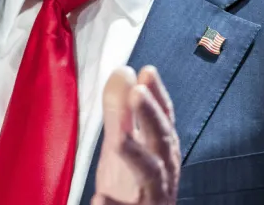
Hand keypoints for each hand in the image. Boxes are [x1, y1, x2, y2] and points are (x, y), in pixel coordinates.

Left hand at [92, 66, 179, 204]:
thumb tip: (124, 71)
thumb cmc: (132, 184)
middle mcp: (164, 170)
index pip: (163, 117)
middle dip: (151, 116)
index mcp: (162, 149)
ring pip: (151, 174)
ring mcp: (153, 195)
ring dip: (135, 154)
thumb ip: (121, 111)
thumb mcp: (123, 145)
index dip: (157, 95)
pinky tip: (99, 197)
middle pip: (161, 140)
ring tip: (117, 140)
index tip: (147, 71)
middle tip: (137, 92)